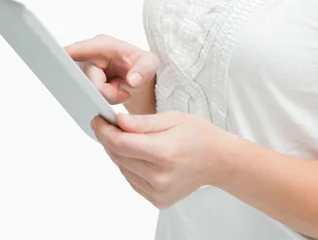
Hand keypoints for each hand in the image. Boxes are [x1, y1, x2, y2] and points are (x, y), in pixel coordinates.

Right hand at [64, 34, 159, 104]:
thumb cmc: (142, 65)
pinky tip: (112, 93)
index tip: (58, 54)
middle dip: (108, 92)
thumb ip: (144, 70)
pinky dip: (102, 99)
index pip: (82, 49)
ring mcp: (84, 69)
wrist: (137, 76)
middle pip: (89, 82)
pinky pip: (88, 96)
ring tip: (120, 88)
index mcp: (103, 45)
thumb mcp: (150, 64)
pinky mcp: (83, 81)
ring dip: (107, 96)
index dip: (69, 53)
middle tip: (125, 92)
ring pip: (89, 92)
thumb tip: (132, 81)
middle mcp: (88, 55)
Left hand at [91, 110, 228, 208]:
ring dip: (118, 152)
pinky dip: (129, 166)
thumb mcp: (172, 118)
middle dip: (109, 138)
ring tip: (125, 137)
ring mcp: (159, 192)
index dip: (105, 131)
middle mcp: (160, 176)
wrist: (219, 160)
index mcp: (164, 152)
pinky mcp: (158, 200)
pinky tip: (137, 154)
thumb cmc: (199, 135)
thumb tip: (118, 122)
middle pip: (119, 157)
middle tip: (108, 124)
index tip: (98, 120)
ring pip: (122, 169)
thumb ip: (142, 122)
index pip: (121, 144)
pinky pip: (132, 181)